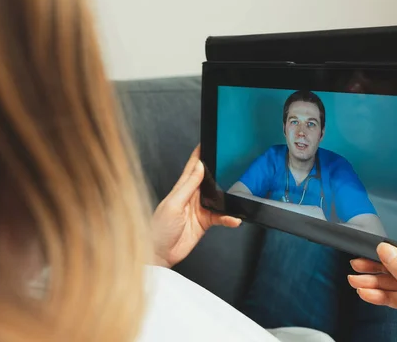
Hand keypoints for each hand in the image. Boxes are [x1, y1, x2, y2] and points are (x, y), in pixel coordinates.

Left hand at [151, 145, 241, 267]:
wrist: (159, 253)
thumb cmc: (158, 229)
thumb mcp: (173, 204)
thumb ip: (188, 186)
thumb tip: (199, 167)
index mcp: (181, 189)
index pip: (192, 167)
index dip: (199, 155)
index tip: (207, 143)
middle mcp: (191, 197)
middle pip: (208, 180)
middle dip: (219, 172)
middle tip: (231, 163)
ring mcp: (199, 209)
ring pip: (218, 198)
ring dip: (227, 197)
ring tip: (238, 195)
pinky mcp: (204, 222)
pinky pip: (220, 217)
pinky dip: (229, 218)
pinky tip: (234, 218)